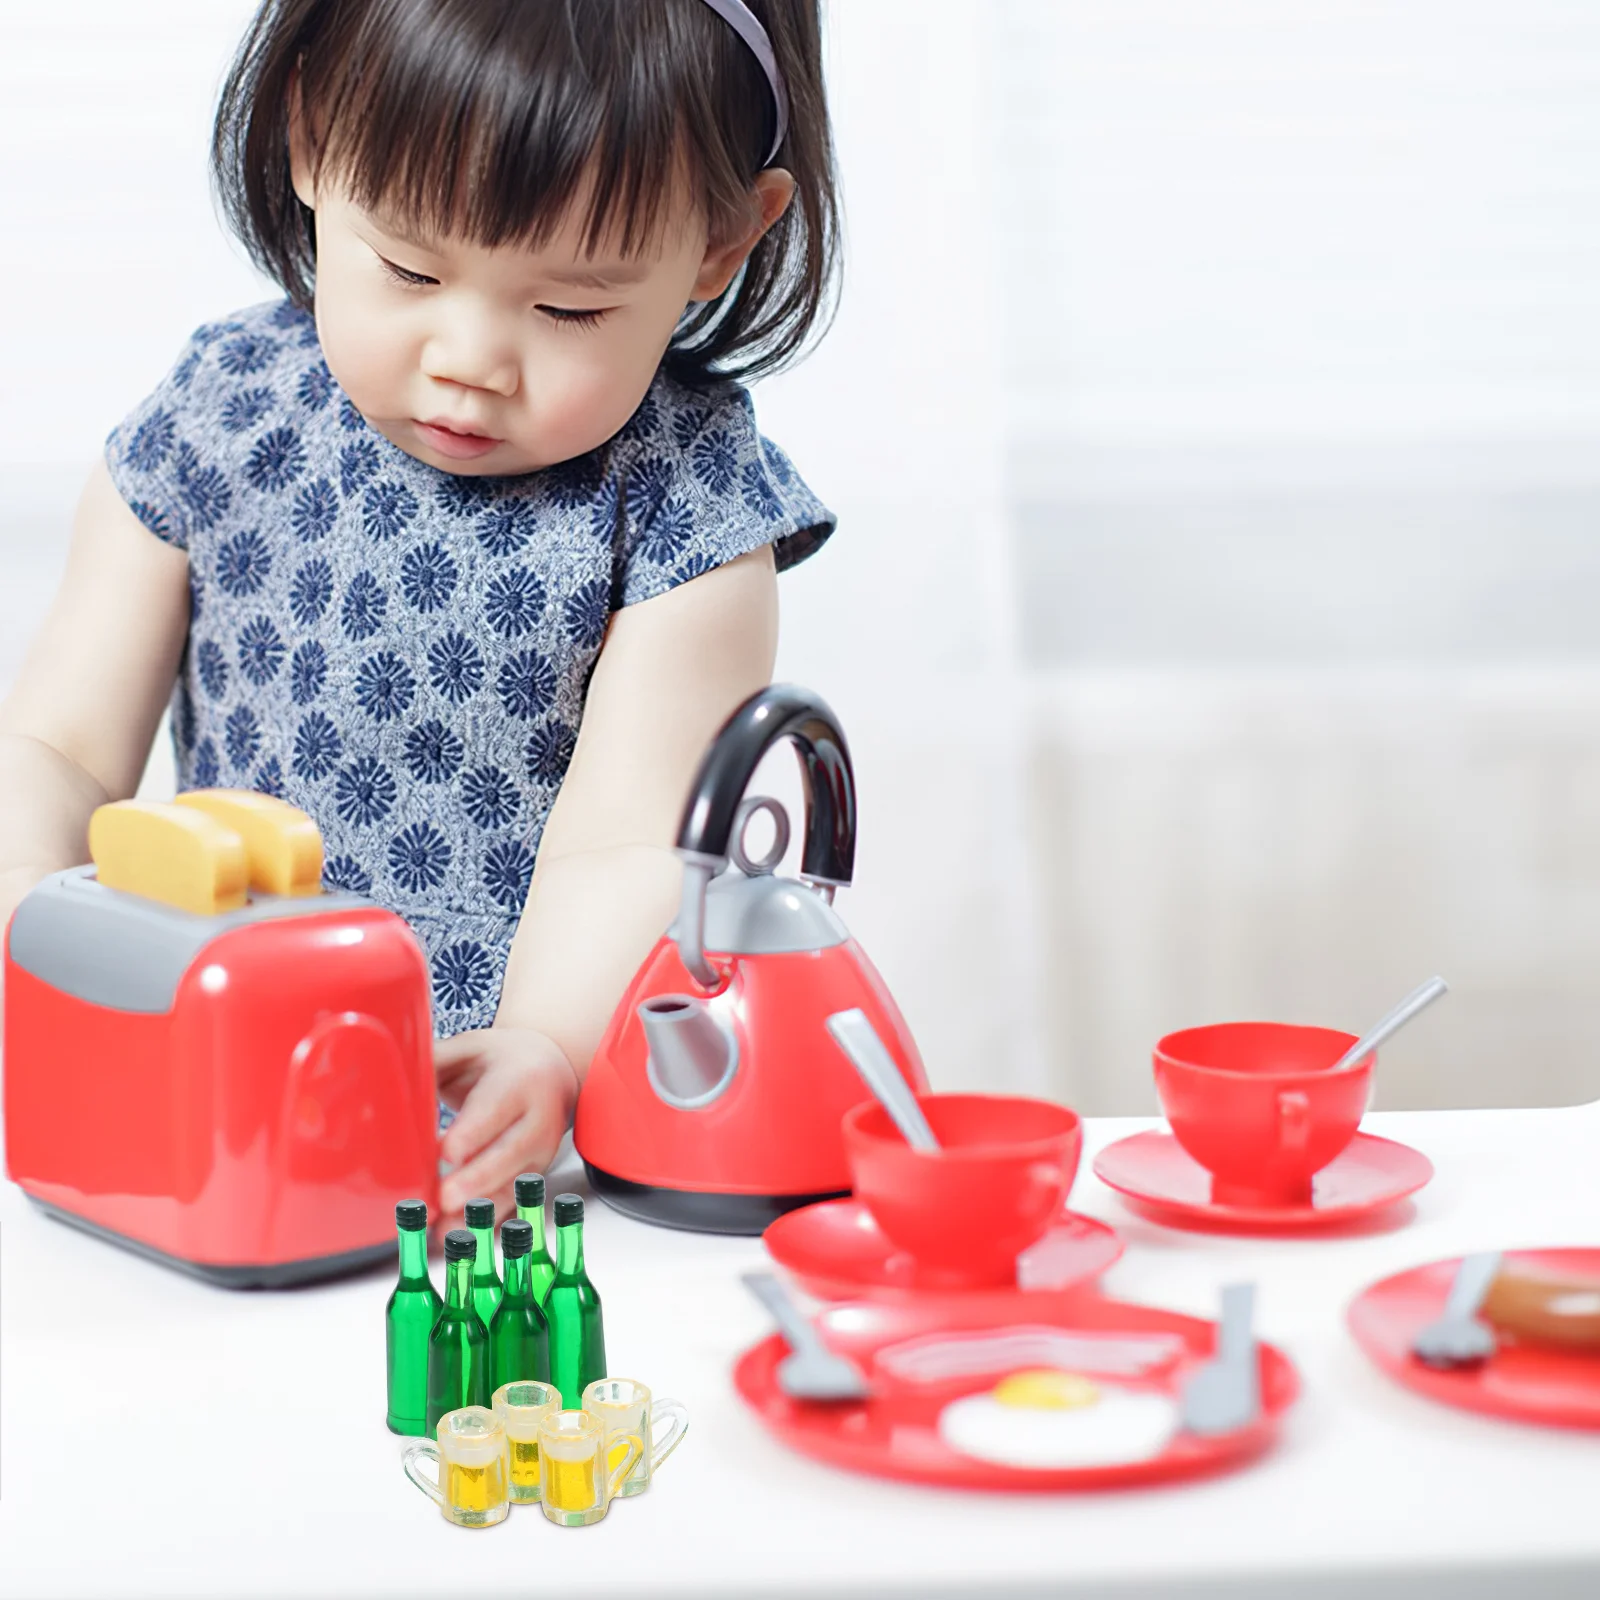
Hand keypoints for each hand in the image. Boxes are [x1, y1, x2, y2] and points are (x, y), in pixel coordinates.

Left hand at [434, 1026, 579, 1218]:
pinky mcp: (537, 1173)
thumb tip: (389, 1073)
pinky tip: (462, 1234)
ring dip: (482, 1208)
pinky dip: (489, 1221)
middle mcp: (537, 1117)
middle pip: (511, 1151)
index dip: (473, 1131)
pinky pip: (515, 1201)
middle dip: (478, 1178)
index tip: (446, 1151)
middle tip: (445, 1197)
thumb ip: (433, 1060)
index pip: (496, 1107)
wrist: (552, 1069)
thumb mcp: (470, 1047)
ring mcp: (542, 1150)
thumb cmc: (501, 1060)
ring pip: (516, 1182)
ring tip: (447, 1228)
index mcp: (518, 1080)